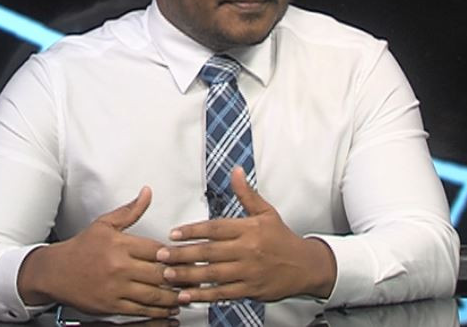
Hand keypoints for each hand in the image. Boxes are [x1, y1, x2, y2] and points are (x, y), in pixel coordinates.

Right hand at [17, 186, 180, 317]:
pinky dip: (157, 311)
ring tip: (186, 296)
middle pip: (158, 273)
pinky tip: (168, 308)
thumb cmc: (82, 247)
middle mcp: (119, 266)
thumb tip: (147, 192)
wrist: (55, 272)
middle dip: (180, 277)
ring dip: (172, 297)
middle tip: (196, 278)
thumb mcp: (105, 224)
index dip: (176, 255)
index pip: (157, 250)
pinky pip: (139, 310)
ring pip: (152, 294)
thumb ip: (130, 211)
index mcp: (120, 245)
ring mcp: (115, 288)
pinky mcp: (111, 305)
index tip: (189, 257)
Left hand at [156, 167, 335, 302]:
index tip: (174, 233)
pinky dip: (203, 295)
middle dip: (183, 254)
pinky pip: (223, 293)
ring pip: (213, 274)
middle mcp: (247, 250)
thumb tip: (236, 171)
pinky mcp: (249, 290)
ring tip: (167, 275)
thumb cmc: (282, 238)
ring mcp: (248, 272)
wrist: (305, 266)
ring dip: (188, 275)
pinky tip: (186, 295)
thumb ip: (247, 194)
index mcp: (249, 229)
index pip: (216, 229)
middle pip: (210, 252)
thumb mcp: (266, 212)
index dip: (193, 231)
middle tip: (161, 255)